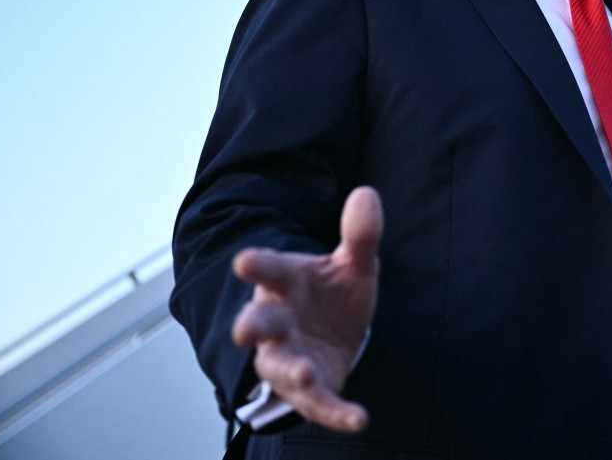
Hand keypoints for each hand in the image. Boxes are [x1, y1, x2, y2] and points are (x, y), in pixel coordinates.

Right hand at [231, 186, 382, 431]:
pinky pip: (320, 403)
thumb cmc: (333, 295)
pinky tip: (358, 418)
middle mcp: (278, 322)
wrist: (336, 335)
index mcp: (285, 284)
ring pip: (277, 367)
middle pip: (258, 324)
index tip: (244, 261)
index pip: (268, 270)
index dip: (256, 265)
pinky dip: (336, 413)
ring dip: (287, 371)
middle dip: (251, 325)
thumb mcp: (351, 265)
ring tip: (301, 375)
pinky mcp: (311, 388)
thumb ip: (359, 236)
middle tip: (244, 328)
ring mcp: (289, 357)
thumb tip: (367, 194)